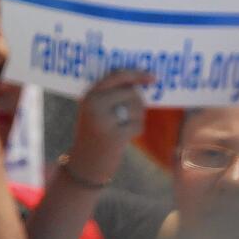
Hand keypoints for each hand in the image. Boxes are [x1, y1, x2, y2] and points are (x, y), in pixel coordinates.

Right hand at [66, 70, 153, 184]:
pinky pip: (137, 124)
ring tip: (123, 127)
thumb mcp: (95, 110)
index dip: (137, 74)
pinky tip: (124, 137)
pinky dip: (136, 130)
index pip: (117, 76)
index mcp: (90, 94)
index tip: (153, 78)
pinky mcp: (114, 135)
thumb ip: (111, 95)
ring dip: (137, 118)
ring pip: (136, 108)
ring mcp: (103, 119)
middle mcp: (94, 103)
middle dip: (137, 104)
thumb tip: (139, 84)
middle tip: (128, 117)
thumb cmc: (95, 134)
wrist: (85, 163)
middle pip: (131, 92)